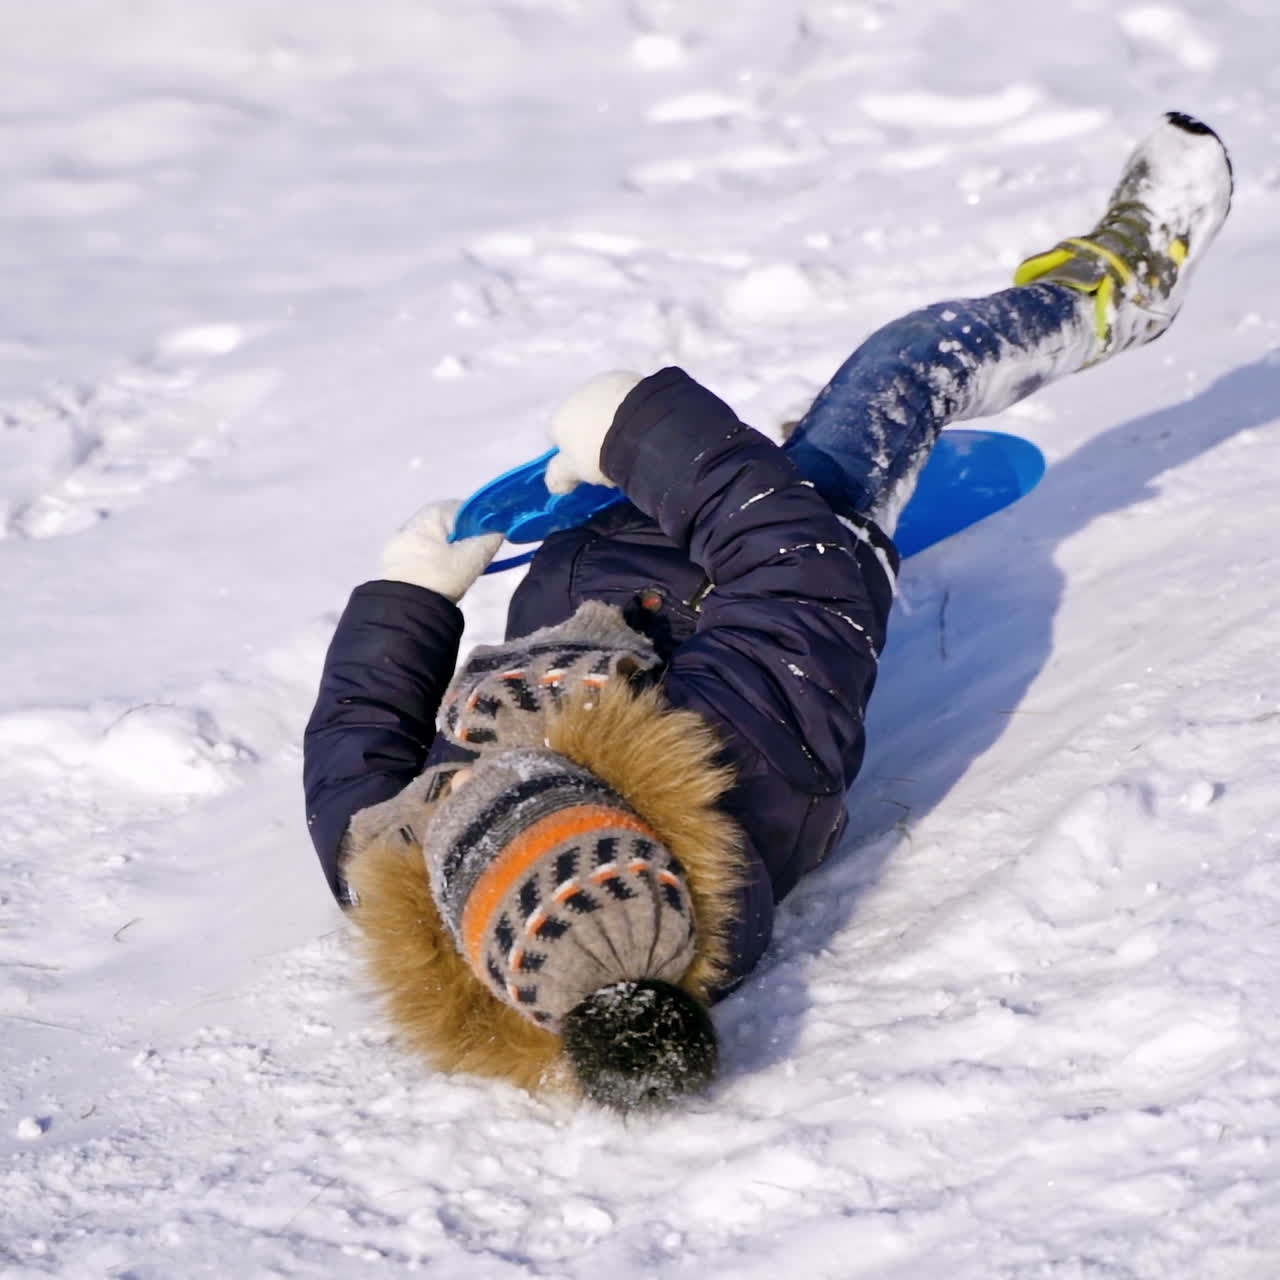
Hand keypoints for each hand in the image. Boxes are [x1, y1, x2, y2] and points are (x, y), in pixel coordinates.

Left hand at [379, 499, 503, 601]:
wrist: (405, 609)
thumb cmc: (441, 577)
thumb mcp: (473, 558)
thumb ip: (490, 538)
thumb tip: (499, 528)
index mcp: (432, 512)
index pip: (465, 507)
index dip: (482, 522)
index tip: (488, 541)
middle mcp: (412, 519)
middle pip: (447, 523)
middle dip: (463, 537)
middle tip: (472, 558)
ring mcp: (398, 539)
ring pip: (433, 538)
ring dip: (446, 548)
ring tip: (455, 569)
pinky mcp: (391, 558)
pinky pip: (419, 551)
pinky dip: (431, 558)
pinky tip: (437, 575)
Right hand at [544, 370, 643, 493]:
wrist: (639, 425)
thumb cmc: (598, 452)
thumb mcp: (574, 471)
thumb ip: (559, 476)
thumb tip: (555, 484)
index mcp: (558, 417)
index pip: (555, 436)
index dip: (569, 454)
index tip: (587, 468)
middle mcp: (576, 395)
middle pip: (580, 421)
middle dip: (592, 439)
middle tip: (610, 461)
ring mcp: (603, 384)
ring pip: (602, 408)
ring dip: (611, 423)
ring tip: (630, 445)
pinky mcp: (630, 378)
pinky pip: (626, 400)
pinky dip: (630, 412)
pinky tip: (642, 428)